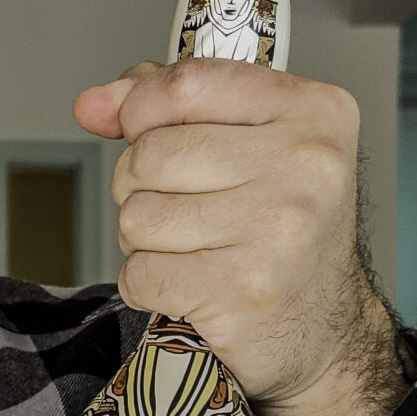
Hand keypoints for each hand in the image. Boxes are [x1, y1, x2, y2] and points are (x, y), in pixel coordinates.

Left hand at [72, 57, 411, 415]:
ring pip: (137, 215)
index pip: (185, 83)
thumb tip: (92, 104)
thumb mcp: (249, 145)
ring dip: (144, 241)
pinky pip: (141, 272)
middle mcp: (305, 165)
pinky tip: (190, 286)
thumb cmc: (280, 232)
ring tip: (192, 250)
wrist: (324, 332)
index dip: (139, 107)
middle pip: (150, 153)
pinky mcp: (245, 290)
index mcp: (313, 112)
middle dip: (141, 185)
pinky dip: (148, 285)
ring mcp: (278, 229)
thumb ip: (170, 108)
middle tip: (184, 211)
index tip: (137, 128)